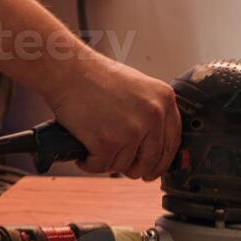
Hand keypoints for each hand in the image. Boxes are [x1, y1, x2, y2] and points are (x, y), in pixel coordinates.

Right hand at [46, 55, 180, 180]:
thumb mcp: (137, 89)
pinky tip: (84, 153)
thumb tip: (153, 145)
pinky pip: (101, 167)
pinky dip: (90, 163)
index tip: (153, 169)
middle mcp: (152, 116)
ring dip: (107, 162)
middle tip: (122, 166)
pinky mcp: (107, 142)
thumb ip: (150, 113)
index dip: (161, 161)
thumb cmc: (95, 76)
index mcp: (164, 100)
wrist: (68, 71)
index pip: (172, 143)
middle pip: (150, 160)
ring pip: (124, 166)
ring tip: (95, 147)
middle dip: (135, 168)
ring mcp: (131, 130)